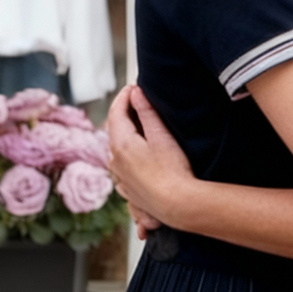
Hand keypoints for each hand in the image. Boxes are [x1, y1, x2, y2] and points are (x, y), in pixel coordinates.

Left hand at [107, 85, 196, 229]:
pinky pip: (123, 166)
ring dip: (126, 135)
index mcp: (120, 144)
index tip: (133, 86)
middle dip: (124, 114)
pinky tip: (140, 155)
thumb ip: (146, 112)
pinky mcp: (128, 190)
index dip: (123, 96)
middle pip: (115, 130)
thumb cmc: (172, 169)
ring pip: (118, 149)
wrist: (177, 205)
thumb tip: (135, 92)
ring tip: (140, 125)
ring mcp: (120, 177)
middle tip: (136, 100)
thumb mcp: (161, 135)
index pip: (116, 112)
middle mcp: (114, 161)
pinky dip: (129, 154)